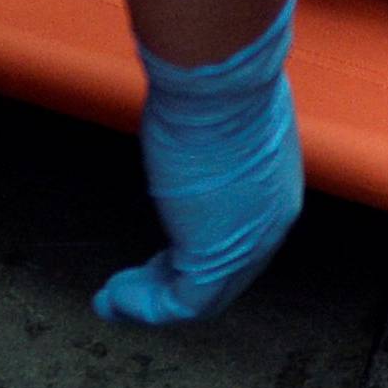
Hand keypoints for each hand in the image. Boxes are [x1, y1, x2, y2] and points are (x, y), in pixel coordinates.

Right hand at [95, 0, 304, 325]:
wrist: (219, 81)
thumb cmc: (217, 87)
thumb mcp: (224, 124)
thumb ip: (216, 148)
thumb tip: (196, 135)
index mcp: (275, 191)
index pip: (239, 242)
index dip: (195, 255)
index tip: (159, 261)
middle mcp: (270, 223)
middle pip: (223, 277)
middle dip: (171, 285)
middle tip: (130, 289)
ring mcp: (246, 243)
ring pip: (200, 295)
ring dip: (150, 300)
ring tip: (112, 299)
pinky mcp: (215, 255)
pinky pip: (180, 303)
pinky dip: (142, 306)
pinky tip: (113, 298)